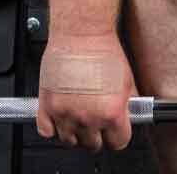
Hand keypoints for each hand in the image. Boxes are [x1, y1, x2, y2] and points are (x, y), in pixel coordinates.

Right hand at [35, 31, 138, 151]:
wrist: (81, 31)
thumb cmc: (103, 48)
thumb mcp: (127, 78)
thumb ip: (128, 103)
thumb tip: (129, 115)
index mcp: (111, 112)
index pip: (118, 143)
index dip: (117, 135)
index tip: (115, 129)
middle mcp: (88, 117)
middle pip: (93, 145)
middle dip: (97, 133)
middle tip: (96, 117)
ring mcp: (65, 113)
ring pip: (69, 141)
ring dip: (75, 131)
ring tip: (79, 114)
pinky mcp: (46, 105)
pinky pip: (47, 131)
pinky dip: (52, 127)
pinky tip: (61, 115)